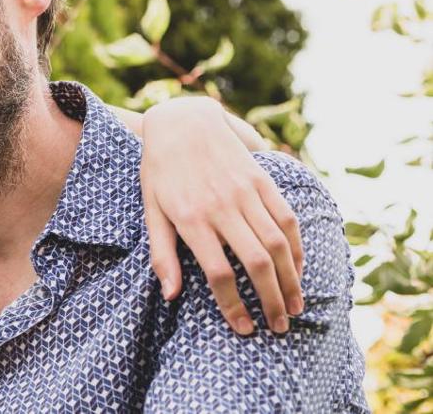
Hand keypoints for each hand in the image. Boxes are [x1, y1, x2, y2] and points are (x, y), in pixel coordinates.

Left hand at [140, 97, 303, 335]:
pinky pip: (286, 218)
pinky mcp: (262, 180)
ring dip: (291, 280)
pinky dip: (297, 246)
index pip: (218, 272)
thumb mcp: (151, 210)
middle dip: (272, 300)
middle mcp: (221, 206)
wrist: (182, 122)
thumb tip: (170, 295)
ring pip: (277, 243)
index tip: (244, 328)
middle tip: (279, 326)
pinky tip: (298, 268)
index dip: (233, 305)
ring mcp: (245, 192)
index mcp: (190, 218)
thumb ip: (162, 253)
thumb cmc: (160, 171)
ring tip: (296, 306)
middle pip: (255, 262)